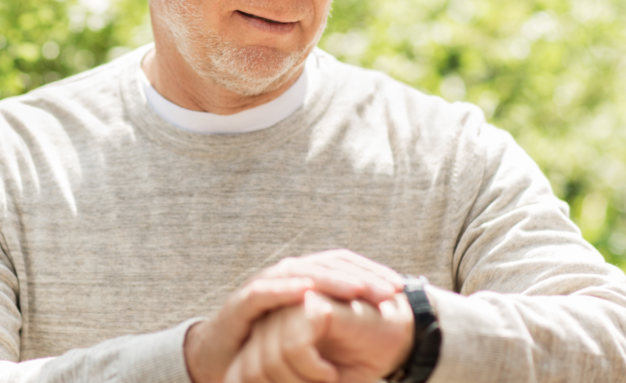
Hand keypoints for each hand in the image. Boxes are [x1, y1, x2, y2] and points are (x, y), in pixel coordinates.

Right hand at [184, 250, 402, 382]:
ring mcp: (264, 285)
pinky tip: (307, 291)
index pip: (343, 265)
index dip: (371, 272)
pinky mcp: (241, 302)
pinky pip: (265, 291)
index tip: (401, 289)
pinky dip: (285, 288)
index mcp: (305, 280)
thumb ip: (338, 323)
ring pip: (301, 272)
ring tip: (357, 288)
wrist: (224, 361)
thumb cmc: (271, 349)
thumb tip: (385, 321)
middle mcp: (286, 275)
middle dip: (360, 275)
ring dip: (330, 279)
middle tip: (388, 290)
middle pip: (327, 264)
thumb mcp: (312, 334)